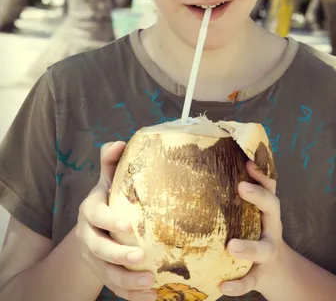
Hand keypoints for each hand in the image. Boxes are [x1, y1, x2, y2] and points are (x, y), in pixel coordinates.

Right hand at [76, 141, 156, 300]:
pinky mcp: (103, 274)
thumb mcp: (108, 179)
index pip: (97, 215)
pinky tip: (153, 296)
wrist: (94, 227)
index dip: (111, 220)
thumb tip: (120, 142)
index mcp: (90, 210)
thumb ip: (111, 162)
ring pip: (107, 274)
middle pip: (99, 250)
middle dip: (119, 256)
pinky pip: (116, 289)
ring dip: (129, 282)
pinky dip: (132, 295)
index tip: (131, 224)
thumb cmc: (110, 197)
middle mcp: (88, 236)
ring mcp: (94, 259)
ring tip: (152, 283)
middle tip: (142, 257)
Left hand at [219, 161, 282, 296]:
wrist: (275, 270)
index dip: (261, 172)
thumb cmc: (253, 231)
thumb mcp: (250, 212)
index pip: (268, 185)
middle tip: (241, 186)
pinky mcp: (260, 275)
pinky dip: (238, 285)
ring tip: (231, 247)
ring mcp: (268, 252)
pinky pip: (251, 280)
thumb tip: (202, 165)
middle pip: (272, 207)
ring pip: (264, 249)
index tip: (248, 161)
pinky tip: (223, 286)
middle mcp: (271, 226)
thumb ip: (235, 194)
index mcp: (266, 208)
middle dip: (259, 196)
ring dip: (249, 247)